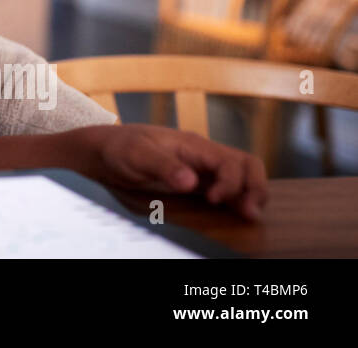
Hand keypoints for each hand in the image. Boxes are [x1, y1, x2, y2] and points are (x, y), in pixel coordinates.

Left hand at [88, 124, 267, 219]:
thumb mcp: (137, 154)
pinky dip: (236, 198)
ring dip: (250, 193)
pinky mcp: (196, 181)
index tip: (213, 200)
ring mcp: (202, 167)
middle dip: (255, 188)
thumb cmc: (119, 147)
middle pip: (247, 165)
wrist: (103, 151)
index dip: (230, 183)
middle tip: (249, 213)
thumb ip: (163, 166)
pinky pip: (226, 187)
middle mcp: (203, 154)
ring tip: (248, 214)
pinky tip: (233, 212)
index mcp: (194, 144)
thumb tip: (191, 181)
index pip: (230, 162)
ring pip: (241, 176)